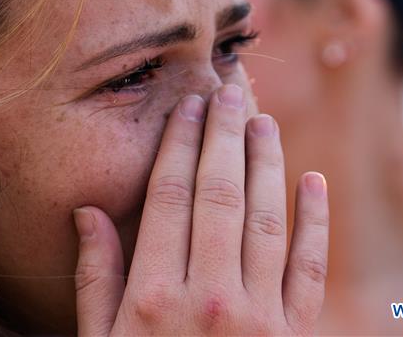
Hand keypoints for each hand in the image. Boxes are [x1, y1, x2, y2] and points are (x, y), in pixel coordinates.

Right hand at [73, 84, 328, 335]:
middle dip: (225, 134)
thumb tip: (87, 212)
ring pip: (265, 220)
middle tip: (230, 88)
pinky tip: (312, 182)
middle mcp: (209, 299)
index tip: (190, 105)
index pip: (171, 197)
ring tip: (263, 120)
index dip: (181, 144)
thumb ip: (95, 280)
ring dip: (266, 163)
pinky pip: (310, 269)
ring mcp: (259, 318)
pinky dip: (315, 223)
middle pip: (220, 194)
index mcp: (153, 297)